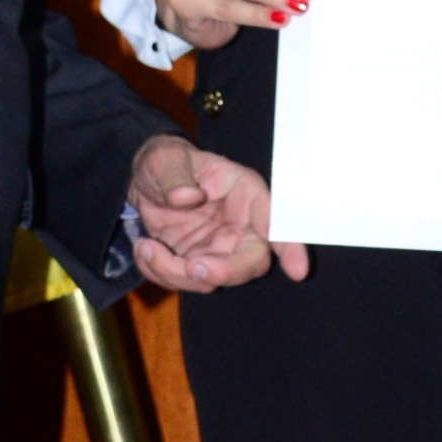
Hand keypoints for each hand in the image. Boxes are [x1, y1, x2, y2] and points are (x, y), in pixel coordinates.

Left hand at [128, 133, 309, 291]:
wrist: (143, 182)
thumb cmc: (166, 162)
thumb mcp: (165, 158)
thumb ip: (175, 175)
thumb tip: (187, 197)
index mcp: (246, 195)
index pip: (276, 222)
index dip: (290, 247)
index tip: (298, 271)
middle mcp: (240, 227)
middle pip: (250, 263)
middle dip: (224, 272)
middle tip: (192, 267)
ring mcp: (219, 250)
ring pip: (212, 279)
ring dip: (176, 273)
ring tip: (145, 247)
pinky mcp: (196, 264)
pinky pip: (184, 282)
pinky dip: (160, 273)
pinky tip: (144, 249)